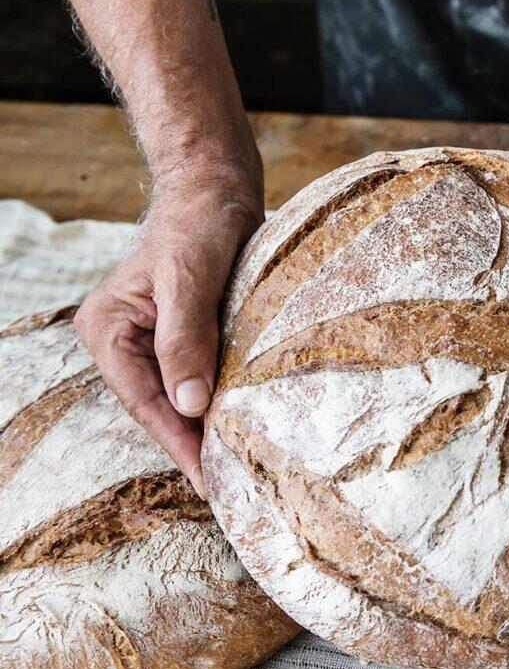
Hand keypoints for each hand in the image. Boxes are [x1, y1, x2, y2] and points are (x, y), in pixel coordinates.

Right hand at [74, 173, 260, 495]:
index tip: (207, 476)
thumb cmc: (199, 222)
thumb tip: (190, 404)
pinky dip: (215, 398)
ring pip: (178, 395)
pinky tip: (239, 421)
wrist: (216, 186)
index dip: (177, 441)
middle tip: (231, 482)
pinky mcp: (180, 333)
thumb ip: (186, 339)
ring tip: (238, 463)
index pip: (144, 400)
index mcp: (107, 328)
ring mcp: (148, 338)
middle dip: (192, 441)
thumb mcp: (191, 278)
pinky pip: (195, 375)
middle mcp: (120, 338)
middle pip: (158, 405)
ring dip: (205, 424)